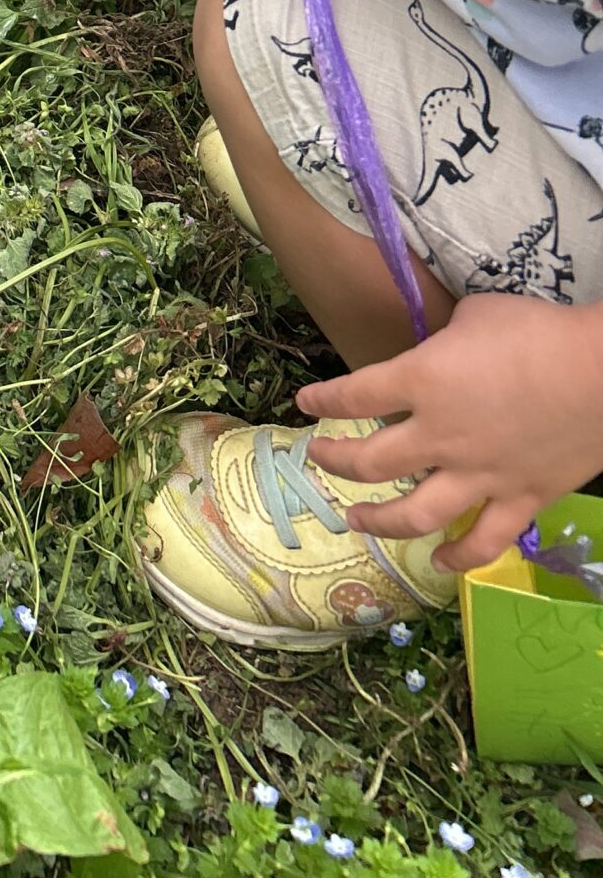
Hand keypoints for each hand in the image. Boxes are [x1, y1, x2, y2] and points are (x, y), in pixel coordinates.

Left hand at [298, 293, 602, 571]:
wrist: (602, 372)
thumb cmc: (536, 331)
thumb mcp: (474, 316)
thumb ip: (445, 339)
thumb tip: (440, 349)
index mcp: (421, 381)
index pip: (354, 396)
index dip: (323, 402)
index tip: (305, 405)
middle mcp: (439, 436)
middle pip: (368, 462)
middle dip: (335, 462)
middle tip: (319, 460)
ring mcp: (478, 475)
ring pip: (414, 514)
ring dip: (378, 521)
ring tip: (358, 521)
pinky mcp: (519, 499)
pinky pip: (483, 541)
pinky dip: (459, 556)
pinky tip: (439, 561)